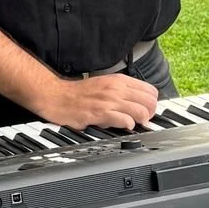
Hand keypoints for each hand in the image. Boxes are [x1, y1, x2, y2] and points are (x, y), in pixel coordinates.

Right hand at [38, 72, 158, 130]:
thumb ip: (121, 91)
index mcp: (118, 80)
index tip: (147, 110)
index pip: (150, 90)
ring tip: (134, 124)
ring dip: (141, 120)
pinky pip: (124, 120)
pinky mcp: (100, 113)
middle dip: (150, 113)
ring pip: (140, 111)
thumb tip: (138, 101)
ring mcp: (108, 101)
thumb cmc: (78, 93)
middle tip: (143, 120)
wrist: (56, 96)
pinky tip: (123, 126)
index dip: (152, 103)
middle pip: (149, 102)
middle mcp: (116, 89)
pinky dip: (128, 125)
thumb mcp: (104, 84)